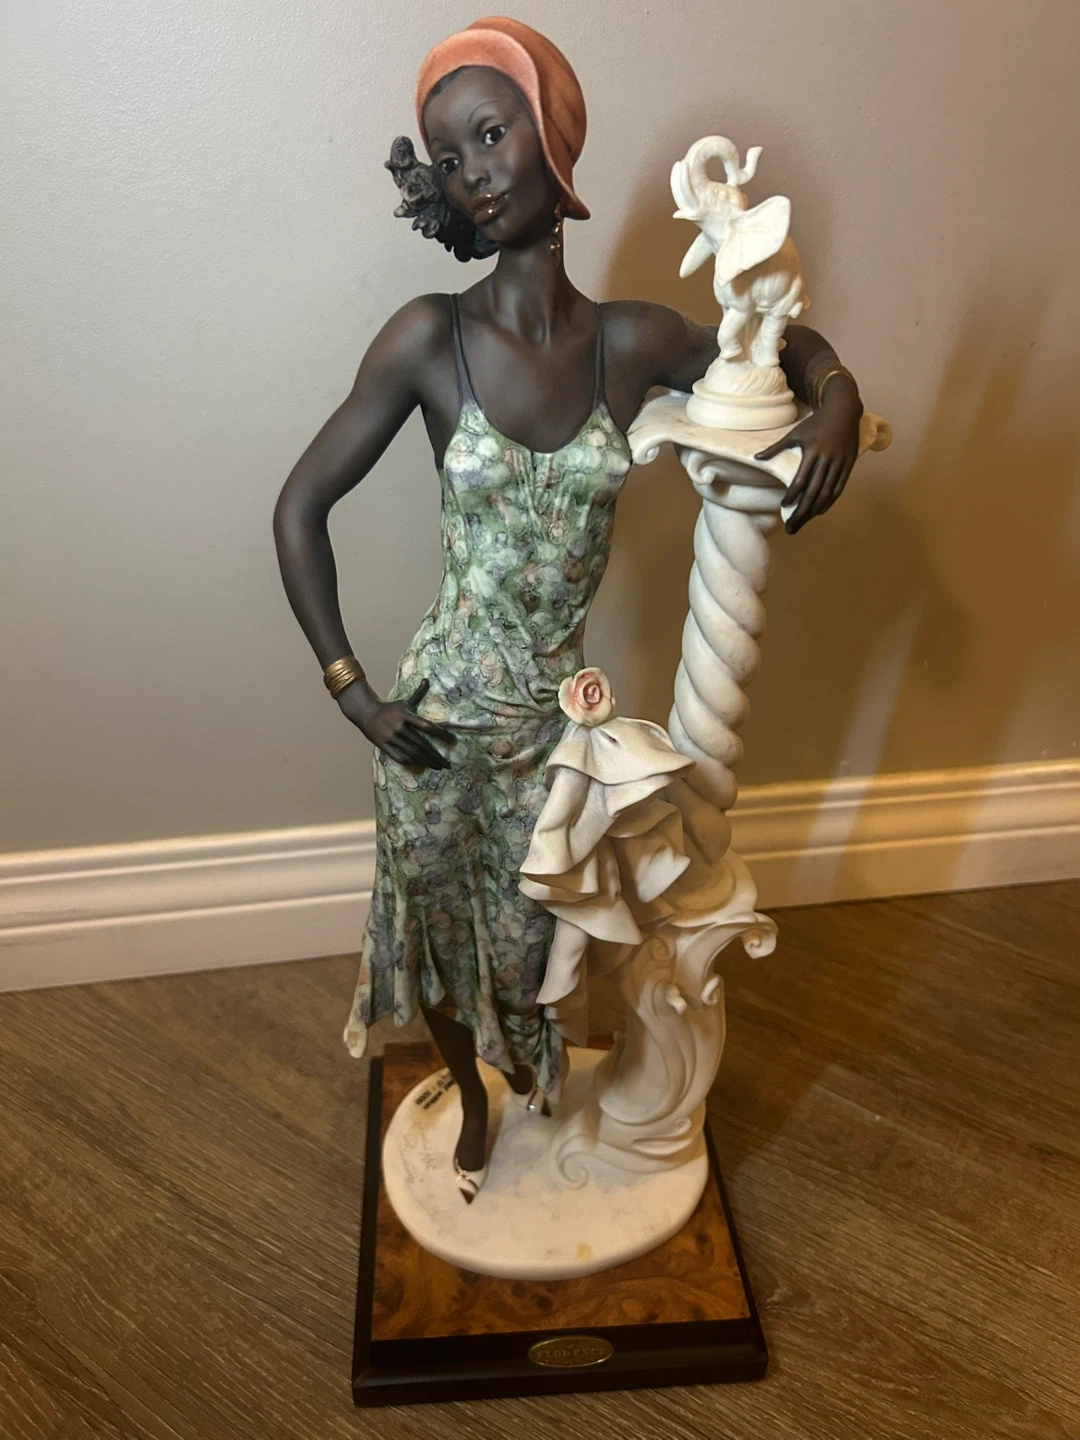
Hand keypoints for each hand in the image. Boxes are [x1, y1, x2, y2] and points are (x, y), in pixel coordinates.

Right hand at [337, 676, 454, 769]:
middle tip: (447, 763)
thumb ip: (418, 693)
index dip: (441, 733)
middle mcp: (399, 727)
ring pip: (412, 753)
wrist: (366, 712)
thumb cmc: (390, 708)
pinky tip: (420, 765)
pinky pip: (399, 757)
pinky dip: (411, 762)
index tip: (453, 740)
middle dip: (435, 755)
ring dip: (426, 761)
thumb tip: (427, 680)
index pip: (427, 726)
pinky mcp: (383, 746)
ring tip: (437, 766)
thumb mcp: (404, 701)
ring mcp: (391, 738)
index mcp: (405, 715)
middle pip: (421, 743)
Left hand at [755, 376, 862, 534]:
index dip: (792, 496)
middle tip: (791, 527)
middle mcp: (827, 459)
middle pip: (813, 492)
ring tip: (803, 522)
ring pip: (826, 493)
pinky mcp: (848, 465)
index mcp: (812, 451)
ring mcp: (839, 463)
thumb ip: (776, 448)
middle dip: (801, 512)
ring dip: (814, 510)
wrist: (843, 411)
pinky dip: (829, 501)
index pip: (800, 480)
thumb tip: (756, 458)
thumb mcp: (794, 433)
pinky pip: (839, 488)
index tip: (783, 507)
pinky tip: (820, 512)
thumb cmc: (815, 423)